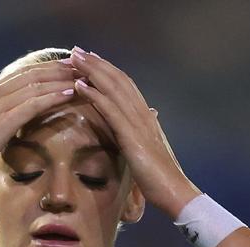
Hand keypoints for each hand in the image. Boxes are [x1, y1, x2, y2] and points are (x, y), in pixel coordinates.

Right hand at [0, 60, 79, 183]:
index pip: (22, 74)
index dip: (45, 68)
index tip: (65, 66)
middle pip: (32, 75)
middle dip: (58, 70)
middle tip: (80, 67)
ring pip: (36, 86)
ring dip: (61, 80)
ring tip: (82, 78)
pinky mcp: (4, 121)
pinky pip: (34, 104)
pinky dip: (53, 97)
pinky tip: (69, 94)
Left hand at [68, 46, 201, 217]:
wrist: (175, 192)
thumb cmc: (160, 178)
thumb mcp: (150, 150)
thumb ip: (144, 133)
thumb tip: (149, 118)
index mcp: (146, 118)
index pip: (126, 86)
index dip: (108, 71)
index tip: (91, 60)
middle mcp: (143, 115)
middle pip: (118, 80)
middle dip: (96, 64)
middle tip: (76, 51)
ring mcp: (138, 124)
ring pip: (113, 89)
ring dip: (92, 72)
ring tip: (74, 60)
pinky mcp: (132, 137)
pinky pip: (111, 110)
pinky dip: (95, 95)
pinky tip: (80, 86)